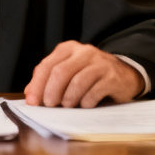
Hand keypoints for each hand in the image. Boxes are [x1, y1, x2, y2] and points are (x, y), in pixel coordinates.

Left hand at [24, 41, 142, 107]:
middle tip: (50, 105)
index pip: (47, 66)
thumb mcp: (68, 72)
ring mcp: (100, 63)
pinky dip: (86, 102)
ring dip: (69, 99)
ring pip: (77, 83)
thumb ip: (48, 80)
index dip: (37, 85)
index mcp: (68, 49)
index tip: (32, 102)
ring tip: (68, 106)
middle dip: (51, 92)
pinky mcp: (112, 77)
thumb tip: (30, 94)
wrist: (124, 74)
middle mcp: (84, 52)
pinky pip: (93, 92)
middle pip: (60, 72)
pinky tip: (85, 105)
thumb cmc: (90, 76)